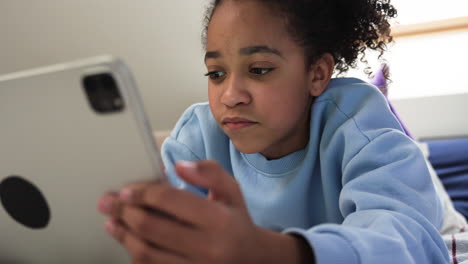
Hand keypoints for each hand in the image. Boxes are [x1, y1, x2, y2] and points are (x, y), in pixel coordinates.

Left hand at [98, 160, 312, 263]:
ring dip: (123, 235)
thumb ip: (209, 172)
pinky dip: (134, 252)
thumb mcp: (232, 190)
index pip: (171, 201)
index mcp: (219, 219)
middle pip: (151, 228)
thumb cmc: (236, 221)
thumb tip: (179, 166)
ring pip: (146, 253)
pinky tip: (128, 240)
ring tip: (111, 222)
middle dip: (124, 212)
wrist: (250, 259)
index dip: (143, 193)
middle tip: (109, 203)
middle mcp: (207, 247)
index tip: (127, 190)